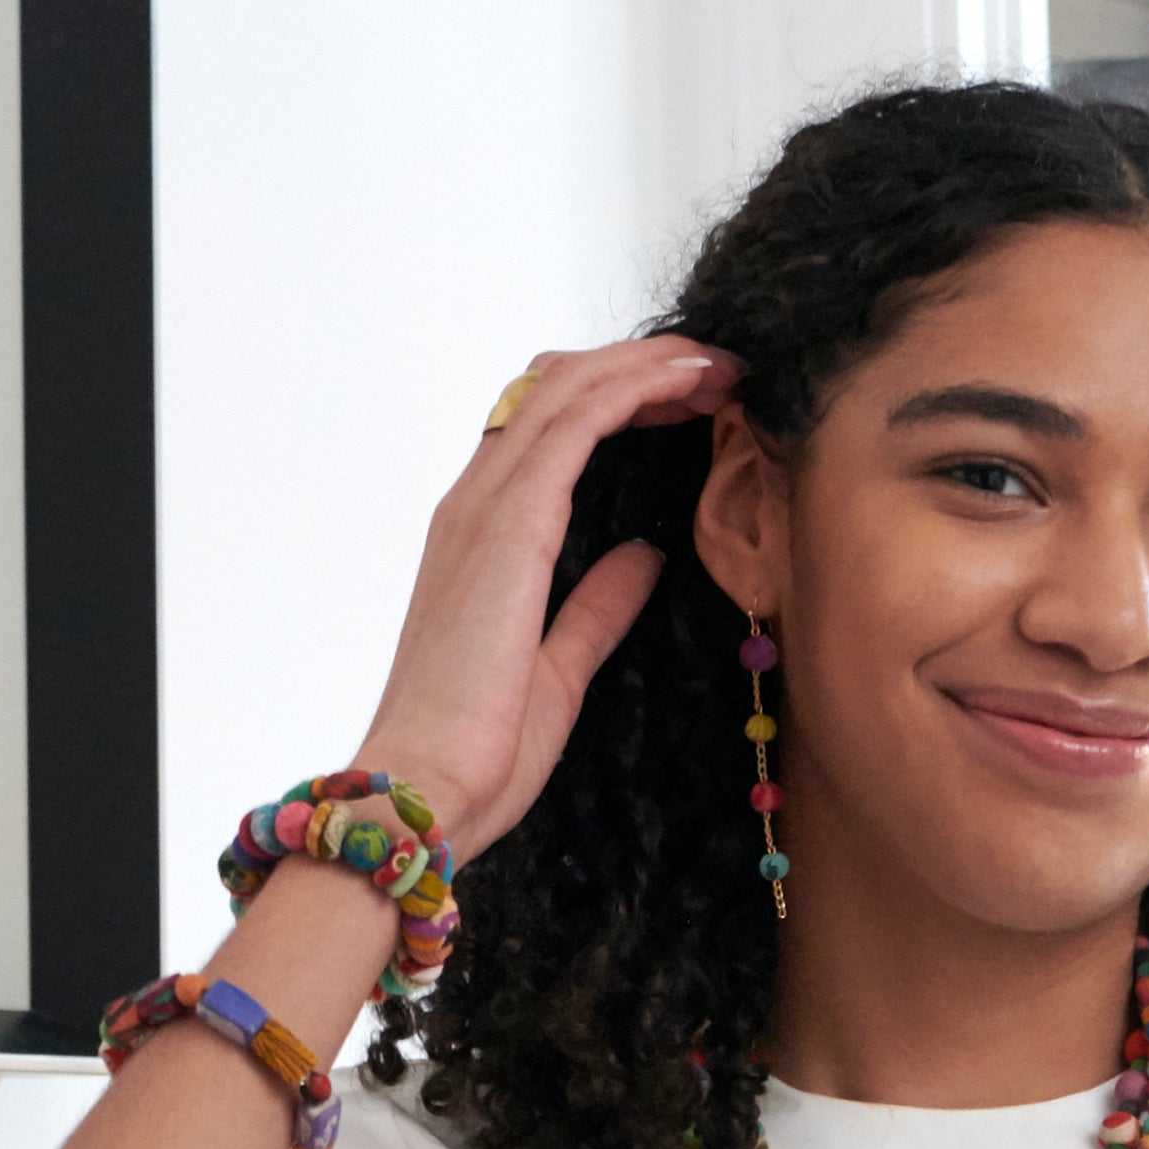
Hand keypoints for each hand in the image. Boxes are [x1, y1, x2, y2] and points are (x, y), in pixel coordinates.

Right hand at [350, 335, 741, 867]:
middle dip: (642, 368)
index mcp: (486, 539)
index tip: (696, 399)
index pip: (552, 433)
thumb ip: (597, 606)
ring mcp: (486, 508)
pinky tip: (688, 379)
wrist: (430, 787)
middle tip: (719, 368)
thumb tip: (643, 557)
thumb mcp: (562, 669)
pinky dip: (634, 388)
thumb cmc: (481, 749)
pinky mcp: (508, 524)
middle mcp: (477, 507)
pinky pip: (575, 424)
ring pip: (568, 390)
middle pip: (559, 391)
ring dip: (648, 365)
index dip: (623, 401)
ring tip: (717, 361)